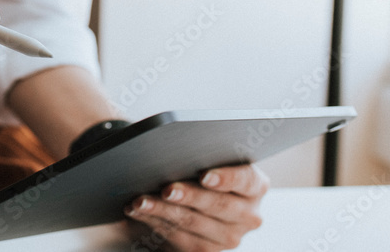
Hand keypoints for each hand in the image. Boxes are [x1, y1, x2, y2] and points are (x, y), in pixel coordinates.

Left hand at [125, 164, 268, 250]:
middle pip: (218, 205)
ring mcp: (229, 237)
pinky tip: (137, 211)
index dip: (225, 178)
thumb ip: (203, 157)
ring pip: (193, 222)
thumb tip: (175, 150)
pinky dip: (153, 221)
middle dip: (189, 196)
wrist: (192, 204)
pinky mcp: (206, 251)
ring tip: (140, 200)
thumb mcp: (209, 163)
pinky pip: (177, 237)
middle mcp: (248, 215)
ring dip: (162, 210)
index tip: (204, 175)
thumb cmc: (199, 174)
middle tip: (166, 189)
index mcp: (255, 186)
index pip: (245, 180)